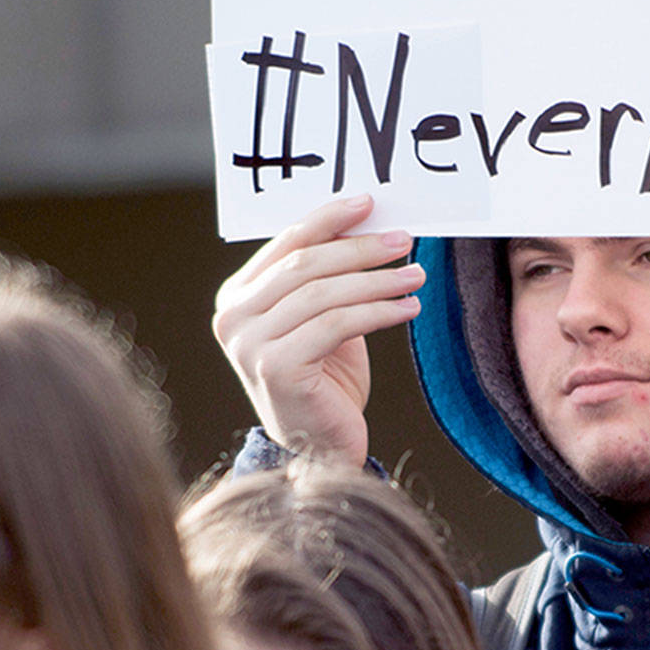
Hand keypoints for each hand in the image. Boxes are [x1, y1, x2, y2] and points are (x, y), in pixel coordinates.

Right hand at [212, 195, 423, 465]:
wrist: (321, 446)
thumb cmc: (326, 378)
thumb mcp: (323, 317)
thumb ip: (328, 276)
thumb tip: (369, 223)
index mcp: (238, 297)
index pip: (286, 244)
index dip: (329, 219)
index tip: (369, 203)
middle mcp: (233, 318)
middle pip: (306, 265)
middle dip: (361, 248)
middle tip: (405, 240)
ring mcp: (249, 345)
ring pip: (323, 293)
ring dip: (377, 280)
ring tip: (416, 274)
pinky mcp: (277, 368)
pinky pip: (337, 324)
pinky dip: (379, 311)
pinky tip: (409, 307)